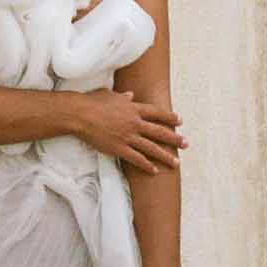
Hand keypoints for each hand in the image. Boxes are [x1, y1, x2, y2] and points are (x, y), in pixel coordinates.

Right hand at [68, 89, 187, 173]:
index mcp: (133, 108)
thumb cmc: (92, 102)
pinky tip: (155, 171)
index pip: (157, 113)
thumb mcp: (110, 95)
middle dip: (174, 139)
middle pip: (159, 132)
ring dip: (165, 156)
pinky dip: (147, 165)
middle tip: (186, 144)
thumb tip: (130, 95)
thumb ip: (122, 97)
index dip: (170, 117)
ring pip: (151, 148)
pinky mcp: (119, 148)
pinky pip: (136, 159)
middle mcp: (134, 123)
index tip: (180, 121)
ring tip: (177, 163)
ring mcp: (128, 136)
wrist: (80, 114)